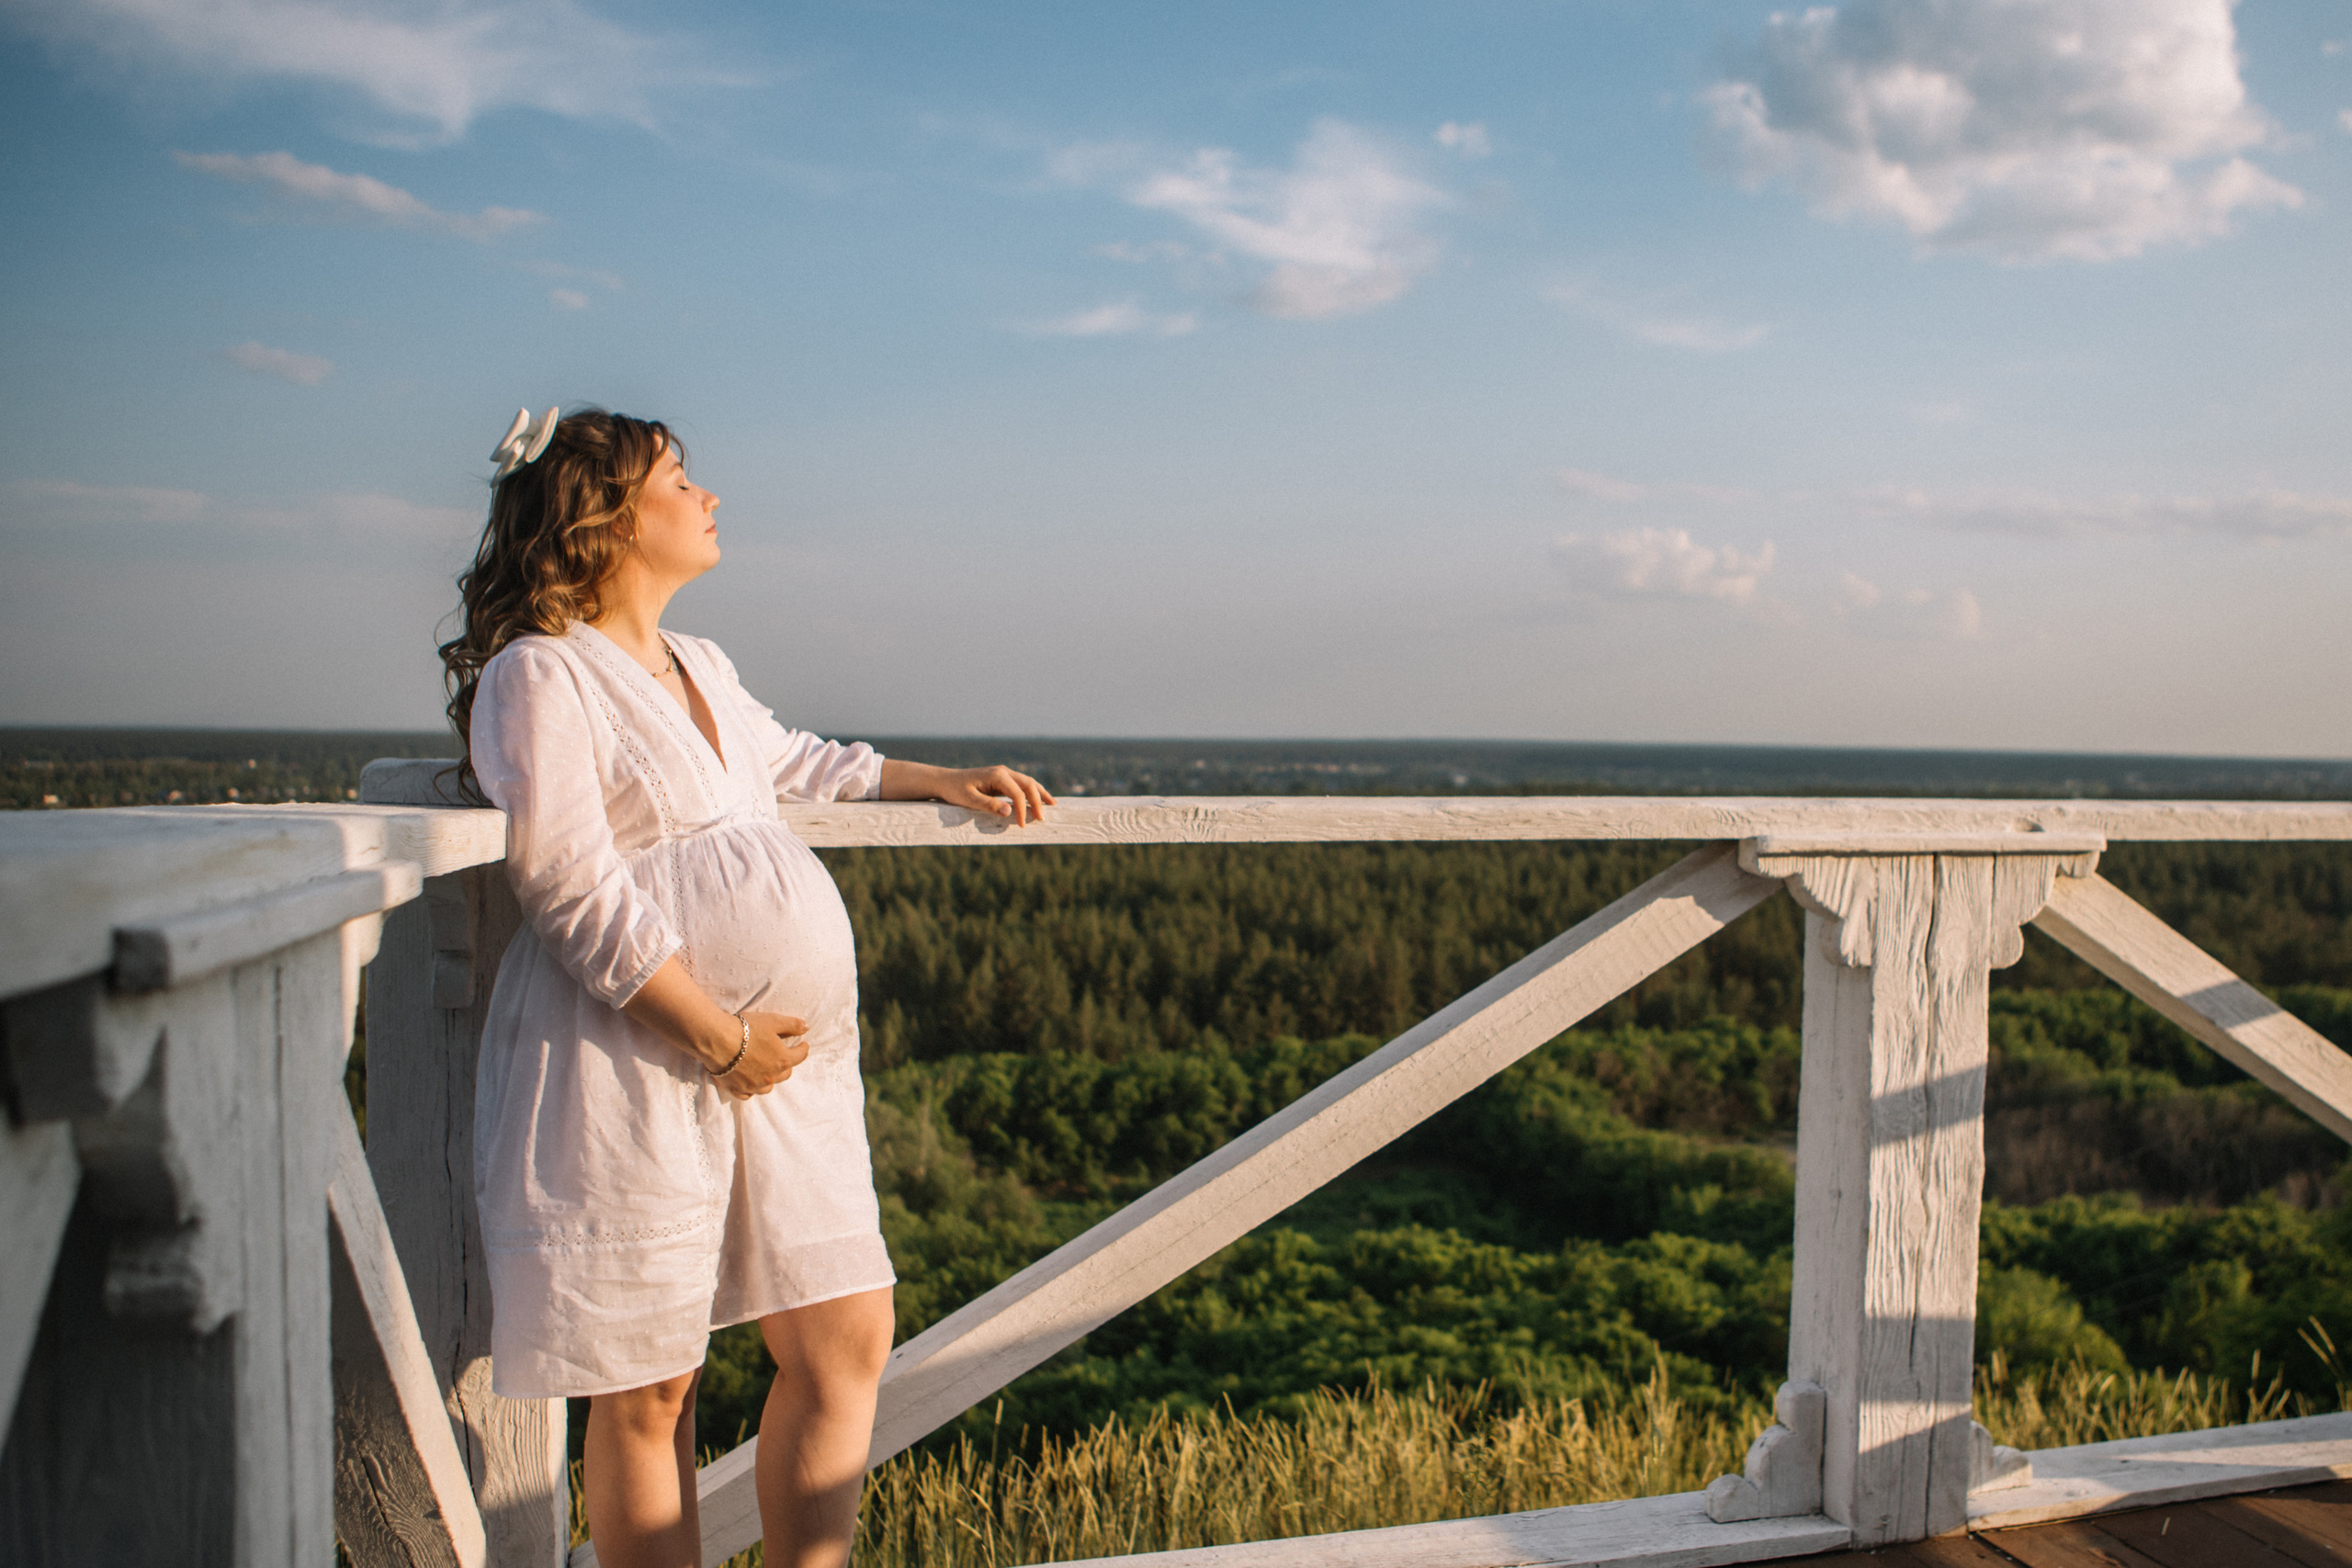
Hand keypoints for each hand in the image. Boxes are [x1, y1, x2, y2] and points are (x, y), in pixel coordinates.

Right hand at [713, 1009, 809, 1099]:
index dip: (803, 1049)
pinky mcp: (737, 1089)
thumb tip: (807, 1027)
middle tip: (783, 1055)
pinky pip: (749, 1094)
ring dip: (770, 1079)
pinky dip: (752, 1089)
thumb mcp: (773, 1021)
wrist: (717, 1041)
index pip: (800, 1056)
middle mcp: (770, 1077)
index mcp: (782, 1060)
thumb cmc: (746, 1029)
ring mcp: (754, 1086)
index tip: (803, 1044)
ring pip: (768, 1087)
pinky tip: (750, 1083)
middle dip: (787, 1064)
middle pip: (785, 1074)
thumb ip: (792, 1025)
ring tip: (767, 1070)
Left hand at [881, 761, 1054, 825]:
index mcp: (997, 775)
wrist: (944, 781)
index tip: (1022, 825)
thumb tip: (1009, 812)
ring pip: (1028, 782)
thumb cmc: (954, 790)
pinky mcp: (1002, 779)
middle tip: (1042, 819)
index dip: (1022, 810)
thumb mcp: (968, 799)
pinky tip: (1040, 799)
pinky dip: (1033, 792)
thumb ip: (988, 805)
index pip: (1017, 793)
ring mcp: (1003, 774)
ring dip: (1040, 793)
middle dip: (1038, 801)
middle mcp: (1003, 771)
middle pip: (1028, 784)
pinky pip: (1022, 785)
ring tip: (1053, 805)